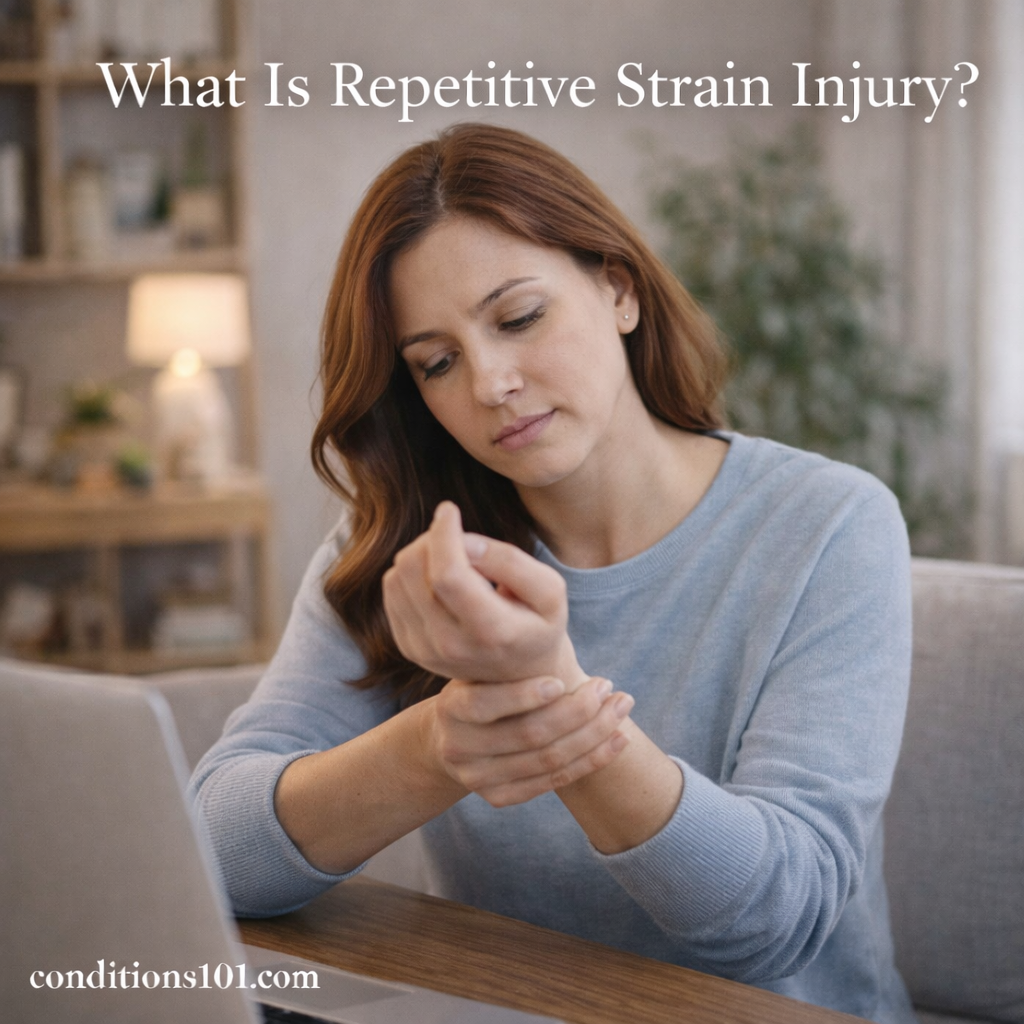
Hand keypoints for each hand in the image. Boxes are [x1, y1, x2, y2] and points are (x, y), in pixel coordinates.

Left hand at [383, 502, 586, 687]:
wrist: (521, 675)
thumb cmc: (538, 623)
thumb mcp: (548, 590)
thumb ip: (510, 561)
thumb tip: (465, 542)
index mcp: (491, 632)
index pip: (448, 575)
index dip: (443, 534)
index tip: (450, 509)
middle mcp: (451, 646)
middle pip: (415, 571)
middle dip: (433, 538)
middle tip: (458, 536)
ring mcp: (425, 650)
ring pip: (396, 577)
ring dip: (420, 553)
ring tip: (452, 557)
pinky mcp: (408, 646)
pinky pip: (392, 590)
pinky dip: (411, 572)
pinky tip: (438, 577)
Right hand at [422, 674, 634, 806]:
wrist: (451, 737)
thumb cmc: (480, 688)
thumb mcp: (481, 669)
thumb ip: (505, 655)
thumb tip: (537, 612)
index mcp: (450, 709)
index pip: (486, 704)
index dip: (525, 695)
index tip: (563, 680)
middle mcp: (458, 748)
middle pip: (528, 734)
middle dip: (577, 710)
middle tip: (607, 685)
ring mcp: (478, 778)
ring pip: (549, 760)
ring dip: (595, 733)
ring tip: (621, 706)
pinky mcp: (499, 798)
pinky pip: (554, 781)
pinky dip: (592, 760)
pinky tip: (618, 738)